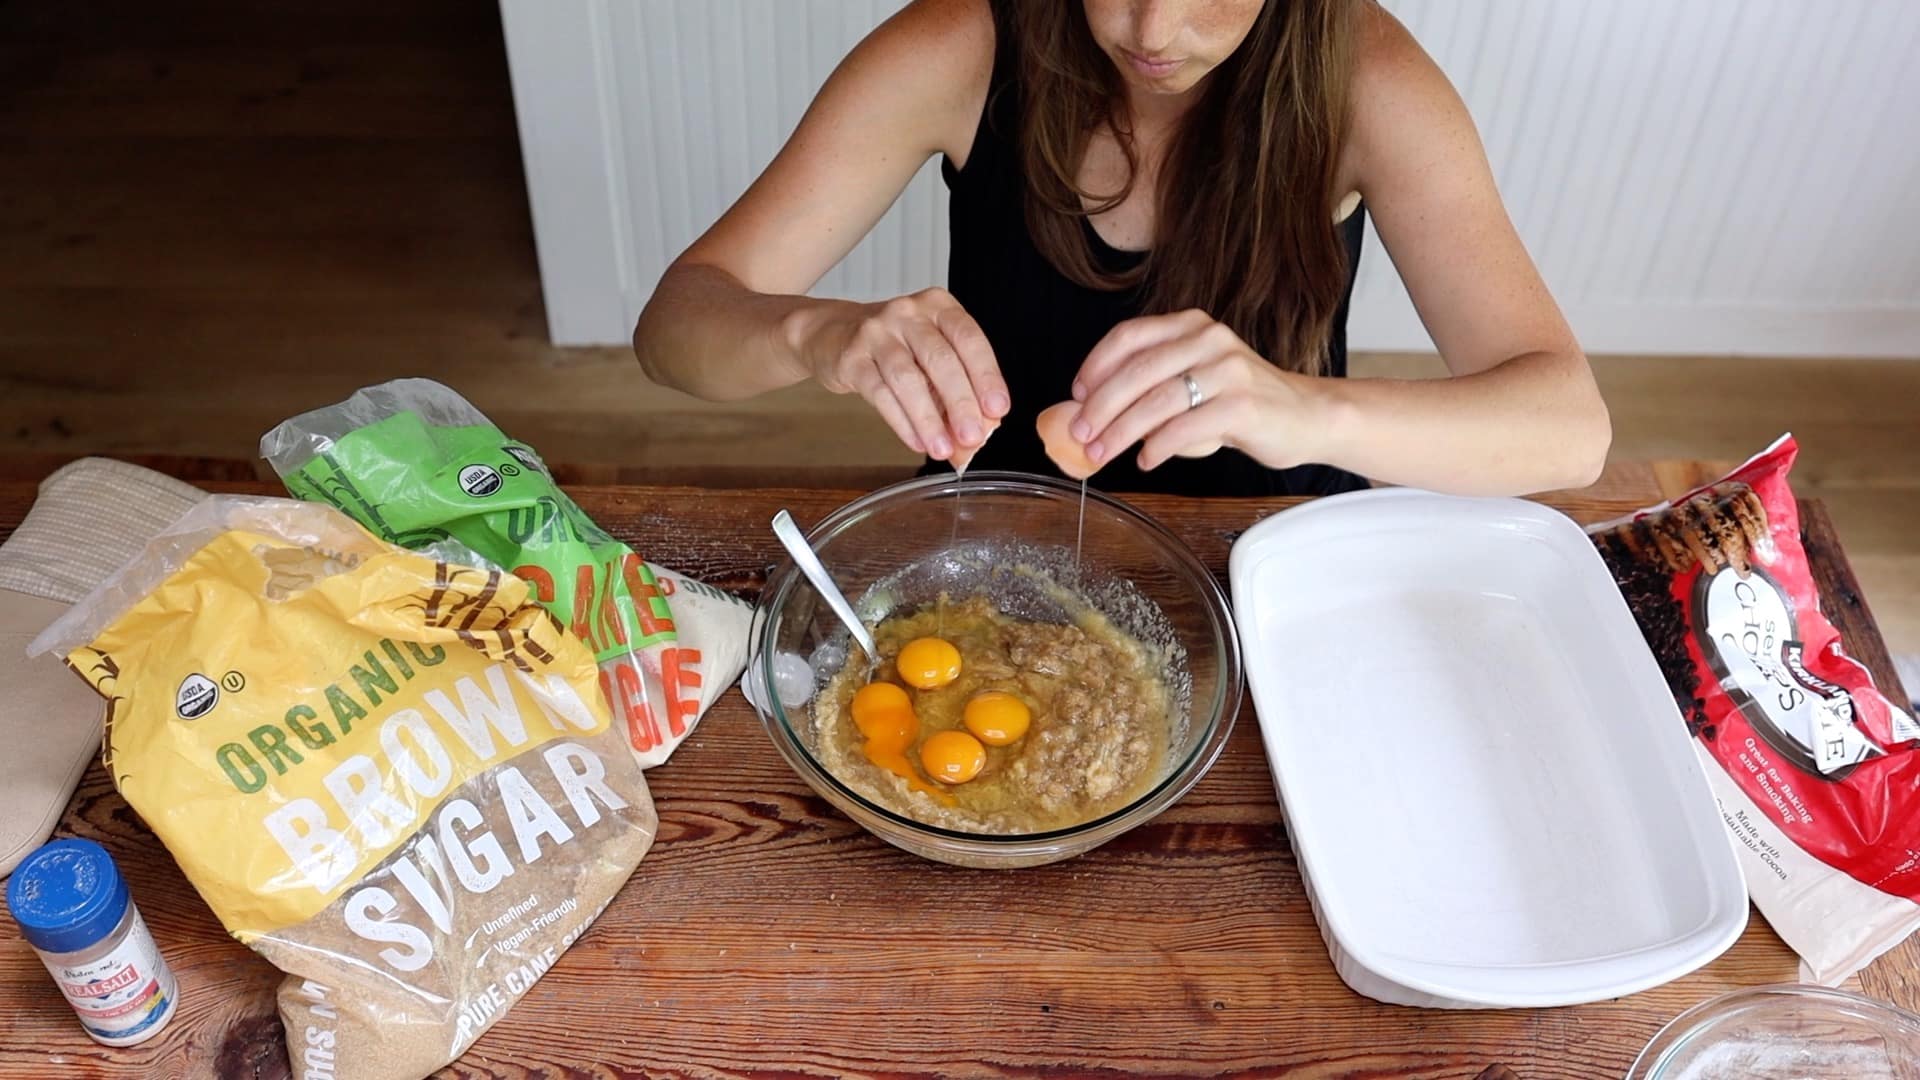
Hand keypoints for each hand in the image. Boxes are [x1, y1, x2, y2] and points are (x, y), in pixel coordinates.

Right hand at [804, 288, 1008, 460]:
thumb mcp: (929, 352)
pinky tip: (916, 441)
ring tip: (943, 448)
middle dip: (960, 402)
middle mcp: (908, 313)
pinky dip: (901, 422)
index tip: (998, 408)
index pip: (969, 339)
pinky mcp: (851, 358)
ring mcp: (876, 333)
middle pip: (939, 359)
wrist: (833, 334)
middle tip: (972, 436)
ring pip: (907, 379)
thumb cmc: (895, 345)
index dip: (986, 375)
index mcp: (938, 306)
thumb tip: (979, 429)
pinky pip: (880, 394)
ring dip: (928, 419)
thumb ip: (955, 385)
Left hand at [1070, 309, 1326, 471]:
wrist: (1306, 416)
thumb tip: (1092, 411)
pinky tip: (1146, 460)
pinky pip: (1185, 428)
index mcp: (1191, 325)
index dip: (1096, 365)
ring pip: (1157, 401)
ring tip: (1102, 454)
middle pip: (1137, 371)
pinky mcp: (1242, 405)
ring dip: (1121, 432)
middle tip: (1079, 434)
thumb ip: (1154, 384)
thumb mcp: (1196, 379)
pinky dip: (1158, 448)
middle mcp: (1209, 339)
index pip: (1129, 336)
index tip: (1076, 395)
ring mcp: (1228, 370)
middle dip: (1100, 406)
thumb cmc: (1241, 401)